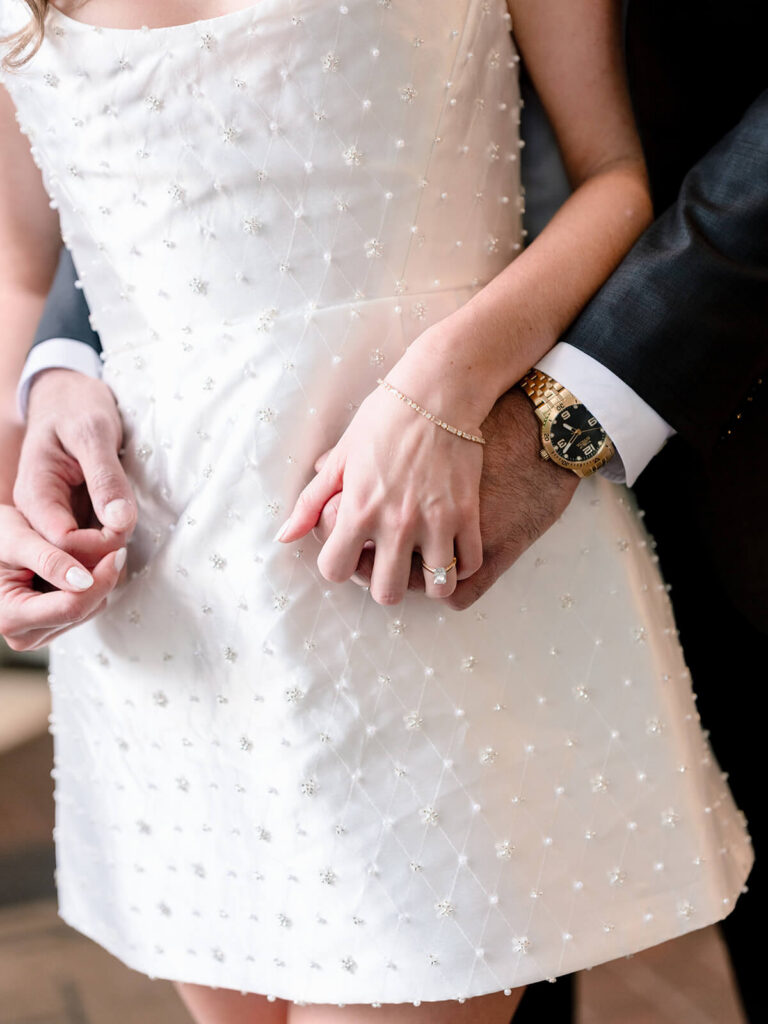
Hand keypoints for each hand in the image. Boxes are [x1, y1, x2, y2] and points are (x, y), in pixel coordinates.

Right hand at [0, 504, 125, 651]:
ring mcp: (39, 635)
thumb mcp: (17, 539)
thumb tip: (85, 581)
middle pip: (84, 611)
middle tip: (110, 549)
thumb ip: (49, 560)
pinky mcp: (51, 628)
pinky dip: (88, 587)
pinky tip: (76, 568)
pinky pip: (86, 608)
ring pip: (90, 610)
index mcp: (11, 618)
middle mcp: (25, 636)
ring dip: (94, 582)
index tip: (117, 553)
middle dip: (99, 580)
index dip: (100, 580)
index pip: (72, 607)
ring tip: (82, 556)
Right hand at [13, 369, 136, 562]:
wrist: (67, 395)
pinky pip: (92, 540)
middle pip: (71, 556)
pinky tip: (127, 526)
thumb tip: (120, 521)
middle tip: (132, 524)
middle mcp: (40, 513)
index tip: (125, 525)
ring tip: (132, 524)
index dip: (97, 543)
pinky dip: (111, 538)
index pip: (63, 543)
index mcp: (35, 493)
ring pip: (83, 553)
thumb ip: (106, 477)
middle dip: (105, 549)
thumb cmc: (76, 407)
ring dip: (110, 548)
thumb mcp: (93, 433)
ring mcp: (57, 516)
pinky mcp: (74, 515)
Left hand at [311, 389, 579, 608]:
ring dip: (429, 579)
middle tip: (389, 562)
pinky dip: (462, 564)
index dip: (339, 566)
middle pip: (387, 592)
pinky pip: (469, 563)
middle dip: (384, 583)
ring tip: (425, 562)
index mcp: (358, 508)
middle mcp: (395, 522)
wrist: (437, 391)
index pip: (336, 571)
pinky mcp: (467, 513)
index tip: (350, 552)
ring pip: (436, 586)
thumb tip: (284, 536)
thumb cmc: (383, 418)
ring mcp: (435, 520)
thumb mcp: (340, 457)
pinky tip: (453, 549)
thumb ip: (311, 503)